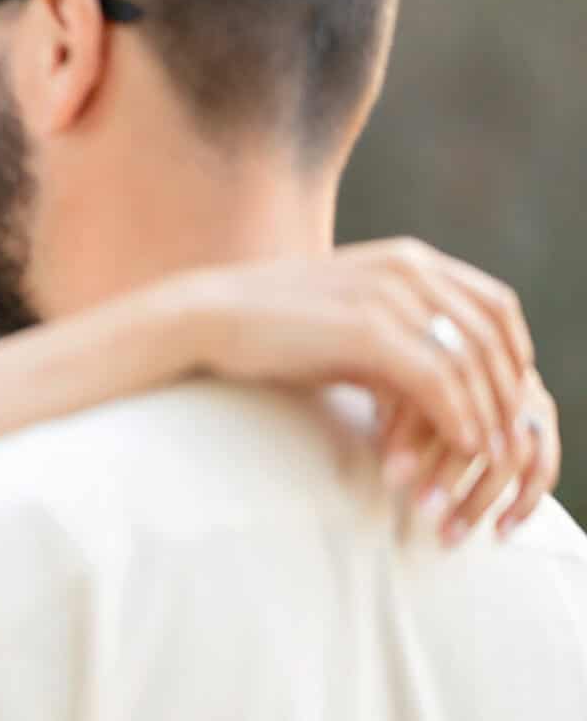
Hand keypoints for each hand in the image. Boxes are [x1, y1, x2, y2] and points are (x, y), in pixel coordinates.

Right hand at [179, 238, 556, 533]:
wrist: (208, 318)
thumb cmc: (272, 330)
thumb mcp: (349, 321)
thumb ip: (399, 335)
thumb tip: (441, 381)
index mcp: (409, 260)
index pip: (497, 307)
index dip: (513, 357)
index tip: (509, 404)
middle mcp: (409, 268)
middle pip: (494, 336)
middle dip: (506, 396)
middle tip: (505, 446)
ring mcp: (390, 294)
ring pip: (471, 362)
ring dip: (484, 416)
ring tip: (483, 460)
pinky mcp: (368, 329)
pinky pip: (437, 380)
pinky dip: (456, 418)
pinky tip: (457, 449)